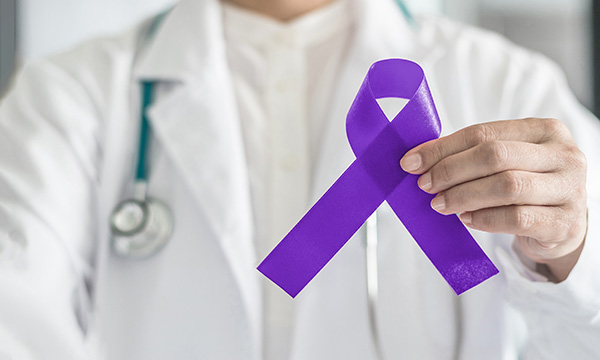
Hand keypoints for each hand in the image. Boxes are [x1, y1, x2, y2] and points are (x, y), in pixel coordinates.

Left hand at [400, 118, 586, 281]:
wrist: (563, 226)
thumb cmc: (527, 186)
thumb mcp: (507, 163)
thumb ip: (471, 155)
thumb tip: (418, 158)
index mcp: (544, 130)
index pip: (484, 133)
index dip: (443, 148)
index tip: (412, 162)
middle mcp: (563, 155)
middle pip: (495, 156)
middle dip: (451, 170)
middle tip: (425, 185)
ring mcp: (569, 189)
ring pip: (506, 186)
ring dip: (463, 195)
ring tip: (440, 204)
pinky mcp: (564, 222)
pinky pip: (517, 218)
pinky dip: (485, 219)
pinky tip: (467, 219)